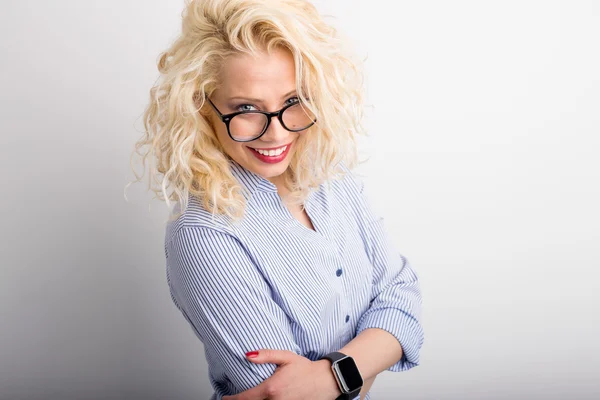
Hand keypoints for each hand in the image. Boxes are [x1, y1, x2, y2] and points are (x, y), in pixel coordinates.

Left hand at [222, 349, 340, 399]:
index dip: (232, 399)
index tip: (225, 397)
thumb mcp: (286, 357)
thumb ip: (266, 355)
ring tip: (249, 399)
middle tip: (235, 399)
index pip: (245, 398)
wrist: (326, 380)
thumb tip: (247, 355)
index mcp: (271, 388)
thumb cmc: (306, 368)